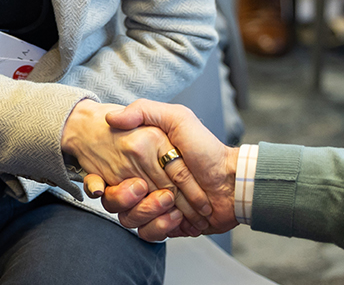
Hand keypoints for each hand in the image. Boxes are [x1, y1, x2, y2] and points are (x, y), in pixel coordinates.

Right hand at [59, 99, 210, 230]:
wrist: (232, 183)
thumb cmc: (207, 149)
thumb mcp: (178, 118)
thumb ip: (144, 111)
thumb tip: (112, 118)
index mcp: (141, 157)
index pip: (117, 174)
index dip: (125, 183)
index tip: (140, 183)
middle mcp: (143, 180)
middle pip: (120, 199)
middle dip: (140, 201)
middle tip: (165, 197)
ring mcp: (152, 202)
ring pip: (130, 219)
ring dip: (152, 215)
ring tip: (175, 209)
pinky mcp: (163, 222)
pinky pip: (147, 233)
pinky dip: (161, 228)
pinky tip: (178, 219)